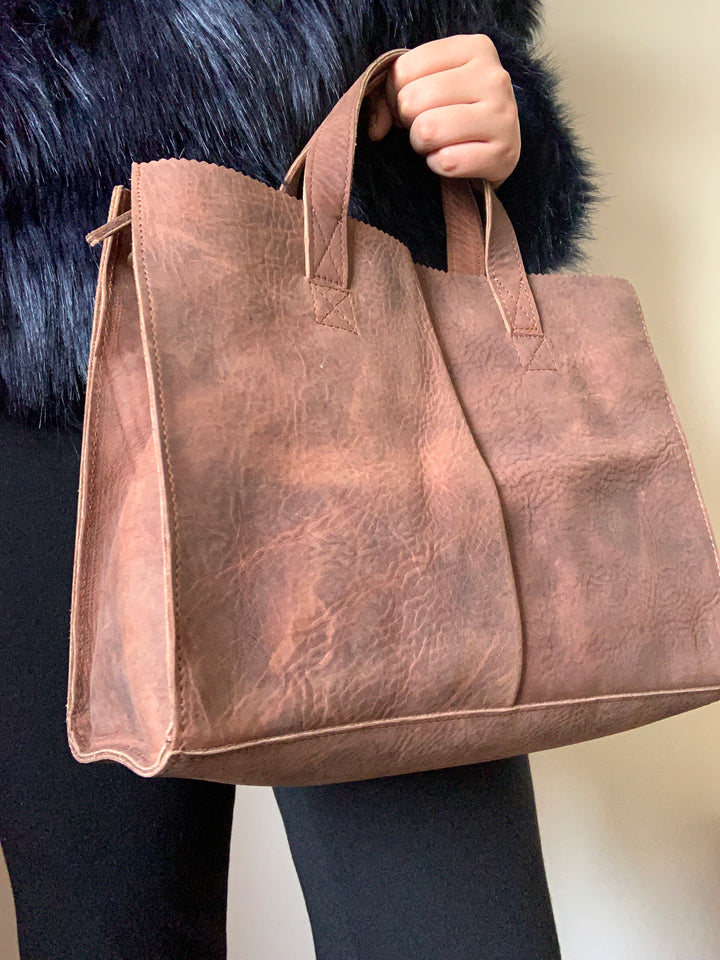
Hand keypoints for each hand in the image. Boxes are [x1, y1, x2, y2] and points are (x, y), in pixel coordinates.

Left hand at [366, 34, 520, 190]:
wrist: (498, 147)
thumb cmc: (456, 111)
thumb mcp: (429, 84)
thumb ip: (391, 93)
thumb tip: (374, 128)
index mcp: (475, 48)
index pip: (404, 69)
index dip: (396, 94)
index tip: (414, 105)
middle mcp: (493, 77)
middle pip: (413, 100)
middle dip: (410, 121)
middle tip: (426, 126)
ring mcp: (502, 116)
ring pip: (428, 130)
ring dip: (422, 144)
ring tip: (438, 142)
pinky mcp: (504, 154)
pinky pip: (447, 162)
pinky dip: (438, 166)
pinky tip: (451, 158)